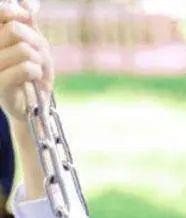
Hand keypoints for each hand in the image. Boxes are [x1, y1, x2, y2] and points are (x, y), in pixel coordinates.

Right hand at [0, 0, 52, 122]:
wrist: (32, 106)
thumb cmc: (33, 74)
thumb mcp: (34, 45)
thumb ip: (28, 23)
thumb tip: (27, 4)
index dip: (14, 12)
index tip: (26, 17)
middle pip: (15, 30)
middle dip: (36, 41)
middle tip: (39, 54)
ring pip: (23, 49)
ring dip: (39, 60)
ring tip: (37, 70)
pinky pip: (26, 68)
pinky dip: (38, 72)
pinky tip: (35, 79)